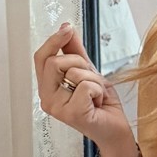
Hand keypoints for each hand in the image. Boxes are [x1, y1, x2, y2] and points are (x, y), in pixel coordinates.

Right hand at [33, 20, 136, 156]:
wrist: (115, 129)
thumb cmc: (100, 105)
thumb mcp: (87, 71)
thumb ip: (74, 51)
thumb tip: (66, 28)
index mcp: (47, 87)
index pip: (41, 57)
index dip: (53, 41)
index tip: (67, 30)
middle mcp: (47, 98)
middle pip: (55, 61)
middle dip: (80, 63)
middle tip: (91, 79)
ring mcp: (57, 108)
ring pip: (73, 72)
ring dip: (93, 80)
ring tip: (95, 95)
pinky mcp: (71, 114)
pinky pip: (85, 86)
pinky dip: (98, 91)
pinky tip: (97, 103)